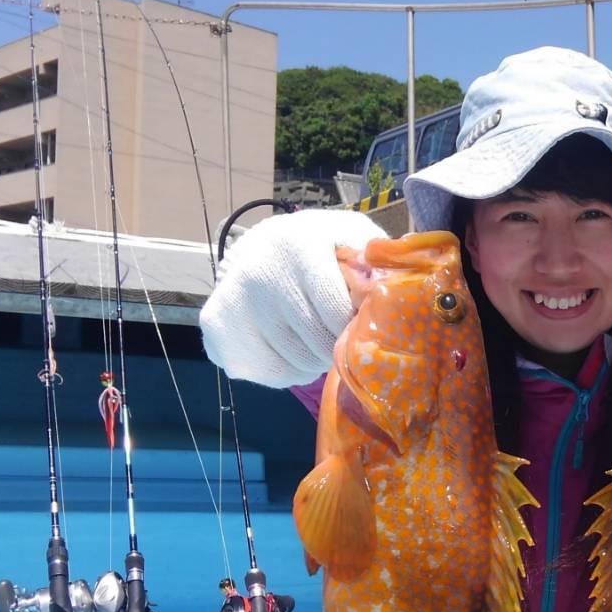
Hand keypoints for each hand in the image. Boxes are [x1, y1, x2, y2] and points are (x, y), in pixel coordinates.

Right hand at [199, 209, 388, 386]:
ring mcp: (233, 302)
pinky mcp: (217, 328)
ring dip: (316, 362)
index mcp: (298, 247)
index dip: (356, 328)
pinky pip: (271, 375)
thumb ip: (378, 258)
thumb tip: (394, 289)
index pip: (337, 313)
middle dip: (338, 348)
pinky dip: (290, 372)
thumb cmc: (320, 247)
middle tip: (341, 335)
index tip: (362, 325)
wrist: (260, 247)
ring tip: (316, 338)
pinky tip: (291, 346)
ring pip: (295, 365)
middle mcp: (260, 273)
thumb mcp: (352, 236)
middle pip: (317, 344)